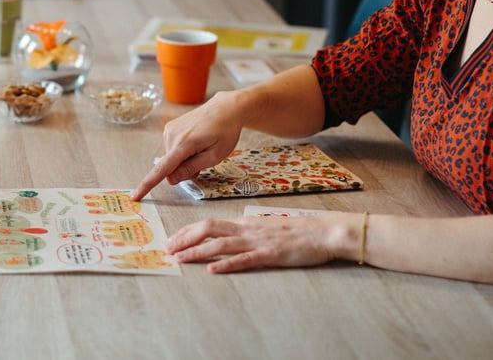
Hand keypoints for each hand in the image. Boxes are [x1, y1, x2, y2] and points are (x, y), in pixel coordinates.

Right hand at [131, 92, 244, 200]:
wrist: (225, 108)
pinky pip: (172, 149)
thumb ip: (191, 168)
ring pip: (172, 159)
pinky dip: (182, 151)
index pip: (162, 169)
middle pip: (171, 166)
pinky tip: (195, 141)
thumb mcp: (215, 156)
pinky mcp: (169, 127)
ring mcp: (169, 129)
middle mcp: (172, 134)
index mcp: (184, 143)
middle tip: (204, 157)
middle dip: (185, 169)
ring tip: (201, 146)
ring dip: (185, 160)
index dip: (148, 184)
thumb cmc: (225, 131)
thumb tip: (171, 180)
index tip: (135, 196)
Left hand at [167, 214, 350, 271]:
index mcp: (245, 223)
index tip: (173, 239)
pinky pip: (245, 259)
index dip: (188, 231)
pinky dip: (227, 264)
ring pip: (221, 244)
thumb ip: (248, 231)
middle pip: (208, 229)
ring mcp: (257, 241)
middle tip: (169, 249)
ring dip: (198, 251)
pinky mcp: (270, 254)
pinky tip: (213, 269)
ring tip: (181, 258)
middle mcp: (247, 229)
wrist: (323, 231)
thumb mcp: (267, 227)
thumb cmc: (297, 231)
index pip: (209, 223)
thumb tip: (230, 234)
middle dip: (185, 238)